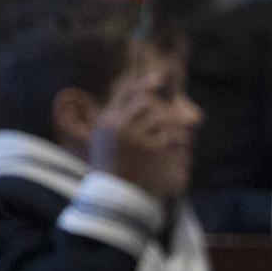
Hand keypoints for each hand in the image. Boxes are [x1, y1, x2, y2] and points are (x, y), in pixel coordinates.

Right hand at [90, 68, 190, 201]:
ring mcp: (133, 136)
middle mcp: (117, 125)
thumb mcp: (105, 136)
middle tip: (164, 116)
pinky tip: (159, 153)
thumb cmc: (109, 163)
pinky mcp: (148, 149)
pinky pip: (165, 136)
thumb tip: (137, 94)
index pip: (126, 92)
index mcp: (106, 120)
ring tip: (154, 144)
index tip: (160, 78)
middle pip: (145, 102)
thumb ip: (117, 115)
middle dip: (156, 107)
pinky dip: (167, 143)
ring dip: (162, 128)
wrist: (113, 191)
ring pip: (158, 119)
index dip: (144, 83)